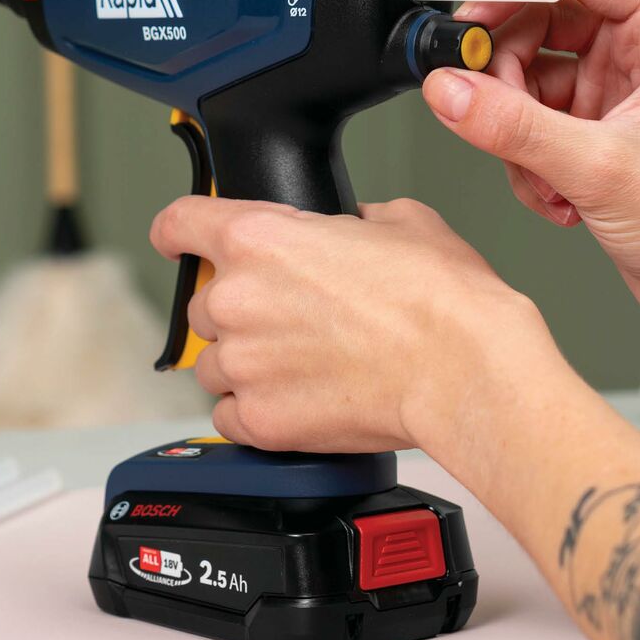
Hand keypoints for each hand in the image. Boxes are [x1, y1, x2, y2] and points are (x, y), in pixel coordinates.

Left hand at [150, 196, 563, 454]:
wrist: (464, 371)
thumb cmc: (441, 299)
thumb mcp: (400, 221)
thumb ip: (351, 220)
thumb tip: (350, 228)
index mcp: (258, 238)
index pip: (179, 222)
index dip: (176, 231)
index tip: (175, 241)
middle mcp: (236, 298)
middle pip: (204, 304)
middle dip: (240, 311)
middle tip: (295, 321)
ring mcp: (242, 363)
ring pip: (214, 363)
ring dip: (246, 364)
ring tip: (303, 367)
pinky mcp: (258, 419)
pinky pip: (229, 415)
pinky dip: (254, 411)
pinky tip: (297, 401)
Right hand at [422, 0, 639, 365]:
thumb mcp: (600, 169)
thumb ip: (514, 127)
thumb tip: (449, 90)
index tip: (473, 12)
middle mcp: (636, 54)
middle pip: (539, 19)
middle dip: (502, 68)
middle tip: (477, 101)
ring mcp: (609, 92)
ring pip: (524, 75)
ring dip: (512, 128)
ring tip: (538, 171)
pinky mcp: (587, 130)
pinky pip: (525, 121)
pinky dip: (522, 160)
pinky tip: (553, 194)